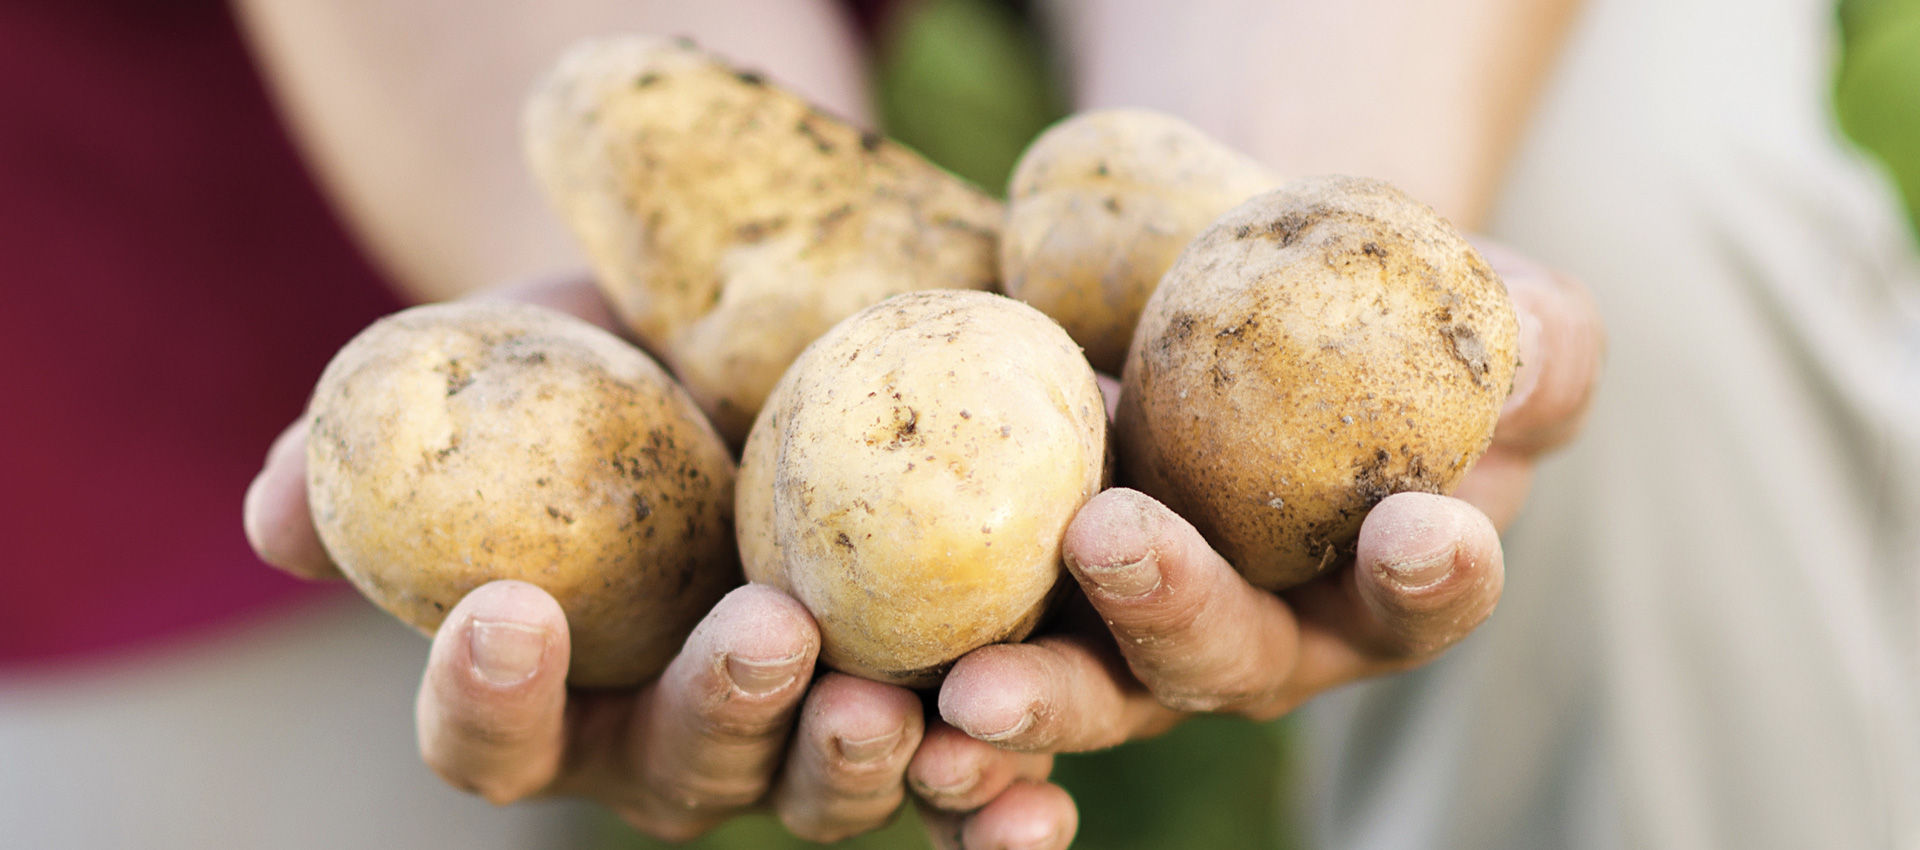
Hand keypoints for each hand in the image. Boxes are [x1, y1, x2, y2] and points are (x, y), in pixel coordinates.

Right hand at [241, 276, 1053, 844]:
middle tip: (758, 640)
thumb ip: (375, 449)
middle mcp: (683, 741)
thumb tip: (270, 510)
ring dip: (858, 767)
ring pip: (826, 793)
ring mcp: (808, 733)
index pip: (494, 740)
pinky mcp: (931, 700)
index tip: (507, 607)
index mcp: (560, 695)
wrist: (736, 326)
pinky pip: (966, 782)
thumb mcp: (488, 375)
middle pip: (685, 779)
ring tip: (895, 709)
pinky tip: (1035, 812)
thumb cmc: (586, 362)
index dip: (487, 698)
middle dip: (718, 720)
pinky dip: (997, 811)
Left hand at [918, 243, 1603, 845]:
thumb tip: (1527, 359)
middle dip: (1175, 616)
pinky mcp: (1039, 606)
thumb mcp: (1495, 310)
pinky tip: (876, 692)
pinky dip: (937, 695)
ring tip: (969, 691)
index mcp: (1385, 586)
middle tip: (1115, 545)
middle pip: (1226, 660)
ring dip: (1034, 699)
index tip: (1419, 529)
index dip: (1431, 577)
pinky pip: (989, 662)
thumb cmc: (1392, 311)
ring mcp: (1140, 635)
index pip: (1423, 597)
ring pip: (1094, 693)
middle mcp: (1264, 635)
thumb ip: (1536, 343)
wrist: (1251, 293)